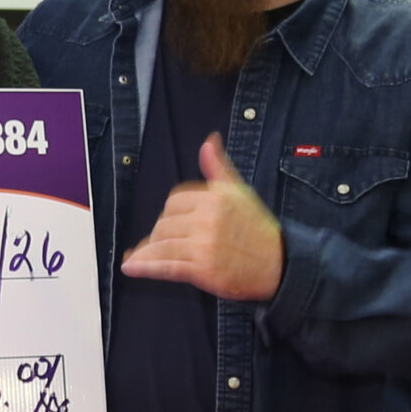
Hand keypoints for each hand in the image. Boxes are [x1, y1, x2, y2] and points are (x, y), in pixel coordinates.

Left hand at [121, 133, 285, 301]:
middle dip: (160, 233)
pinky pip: (166, 266)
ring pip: (162, 244)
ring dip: (148, 251)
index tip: (172, 221)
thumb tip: (208, 141)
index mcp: (216, 198)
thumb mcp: (240, 192)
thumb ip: (219, 168)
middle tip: (162, 242)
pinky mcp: (202, 270)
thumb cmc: (257, 228)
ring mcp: (204, 246)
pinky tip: (130, 266)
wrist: (280, 264)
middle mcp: (208, 219)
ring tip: (139, 256)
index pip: (174, 201)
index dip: (170, 212)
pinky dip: (145, 267)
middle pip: (164, 223)